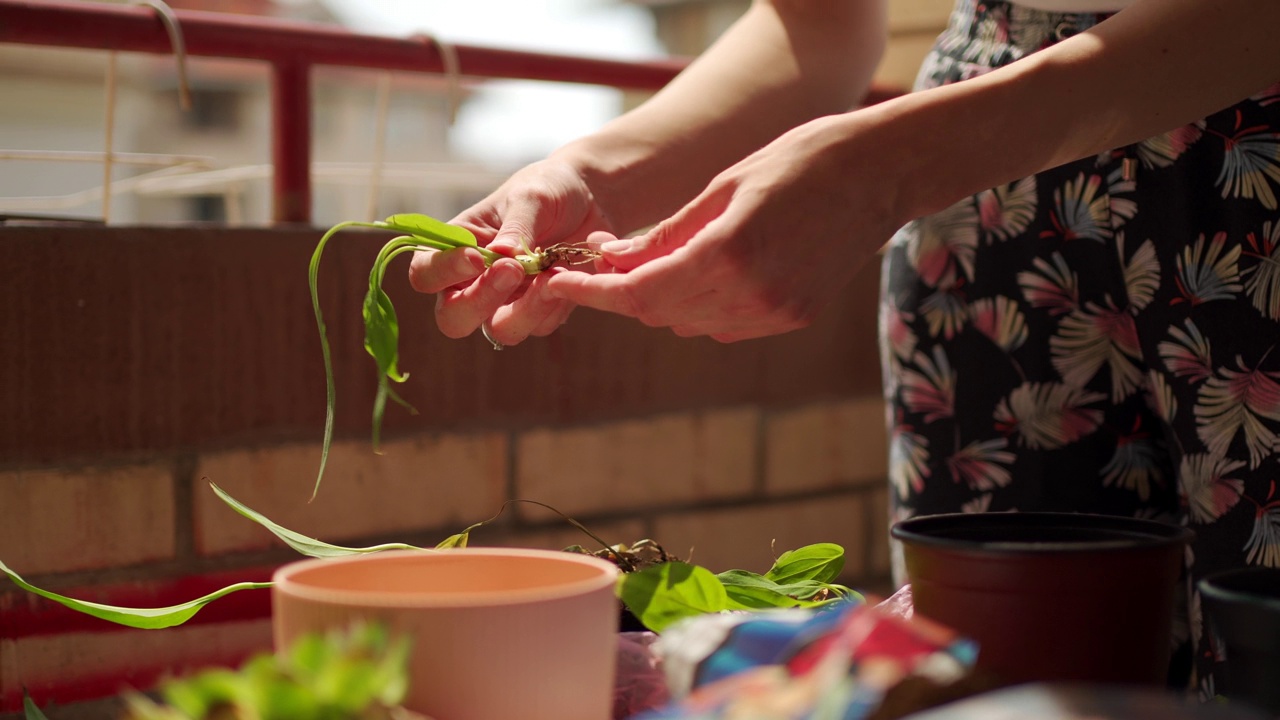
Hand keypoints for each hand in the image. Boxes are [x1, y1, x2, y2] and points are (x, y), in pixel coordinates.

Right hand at [406, 158, 611, 345]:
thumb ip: (515, 227)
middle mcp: (473, 281)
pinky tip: (566, 275)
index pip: (426, 274)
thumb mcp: (531, 197)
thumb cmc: (548, 189)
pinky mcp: (539, 311)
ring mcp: (506, 301)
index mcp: (457, 247)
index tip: (477, 256)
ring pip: (500, 331)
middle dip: (479, 302)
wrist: (590, 198)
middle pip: (453, 319)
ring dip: (525, 310)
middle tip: (512, 271)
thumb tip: (500, 256)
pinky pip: (540, 325)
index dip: (443, 272)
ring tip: (550, 275)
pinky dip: (554, 304)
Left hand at [546, 115, 900, 341]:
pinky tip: (702, 273)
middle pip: (660, 312)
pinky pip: (725, 324)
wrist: (881, 173)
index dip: (594, 293)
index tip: (559, 283)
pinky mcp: (792, 317)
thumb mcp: (722, 187)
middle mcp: (752, 294)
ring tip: (651, 260)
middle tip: (602, 260)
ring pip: (690, 323)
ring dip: (662, 299)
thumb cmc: (799, 161)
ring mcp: (775, 312)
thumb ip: (666, 234)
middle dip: (624, 291)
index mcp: (729, 254)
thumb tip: (613, 260)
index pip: (640, 293)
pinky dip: (700, 305)